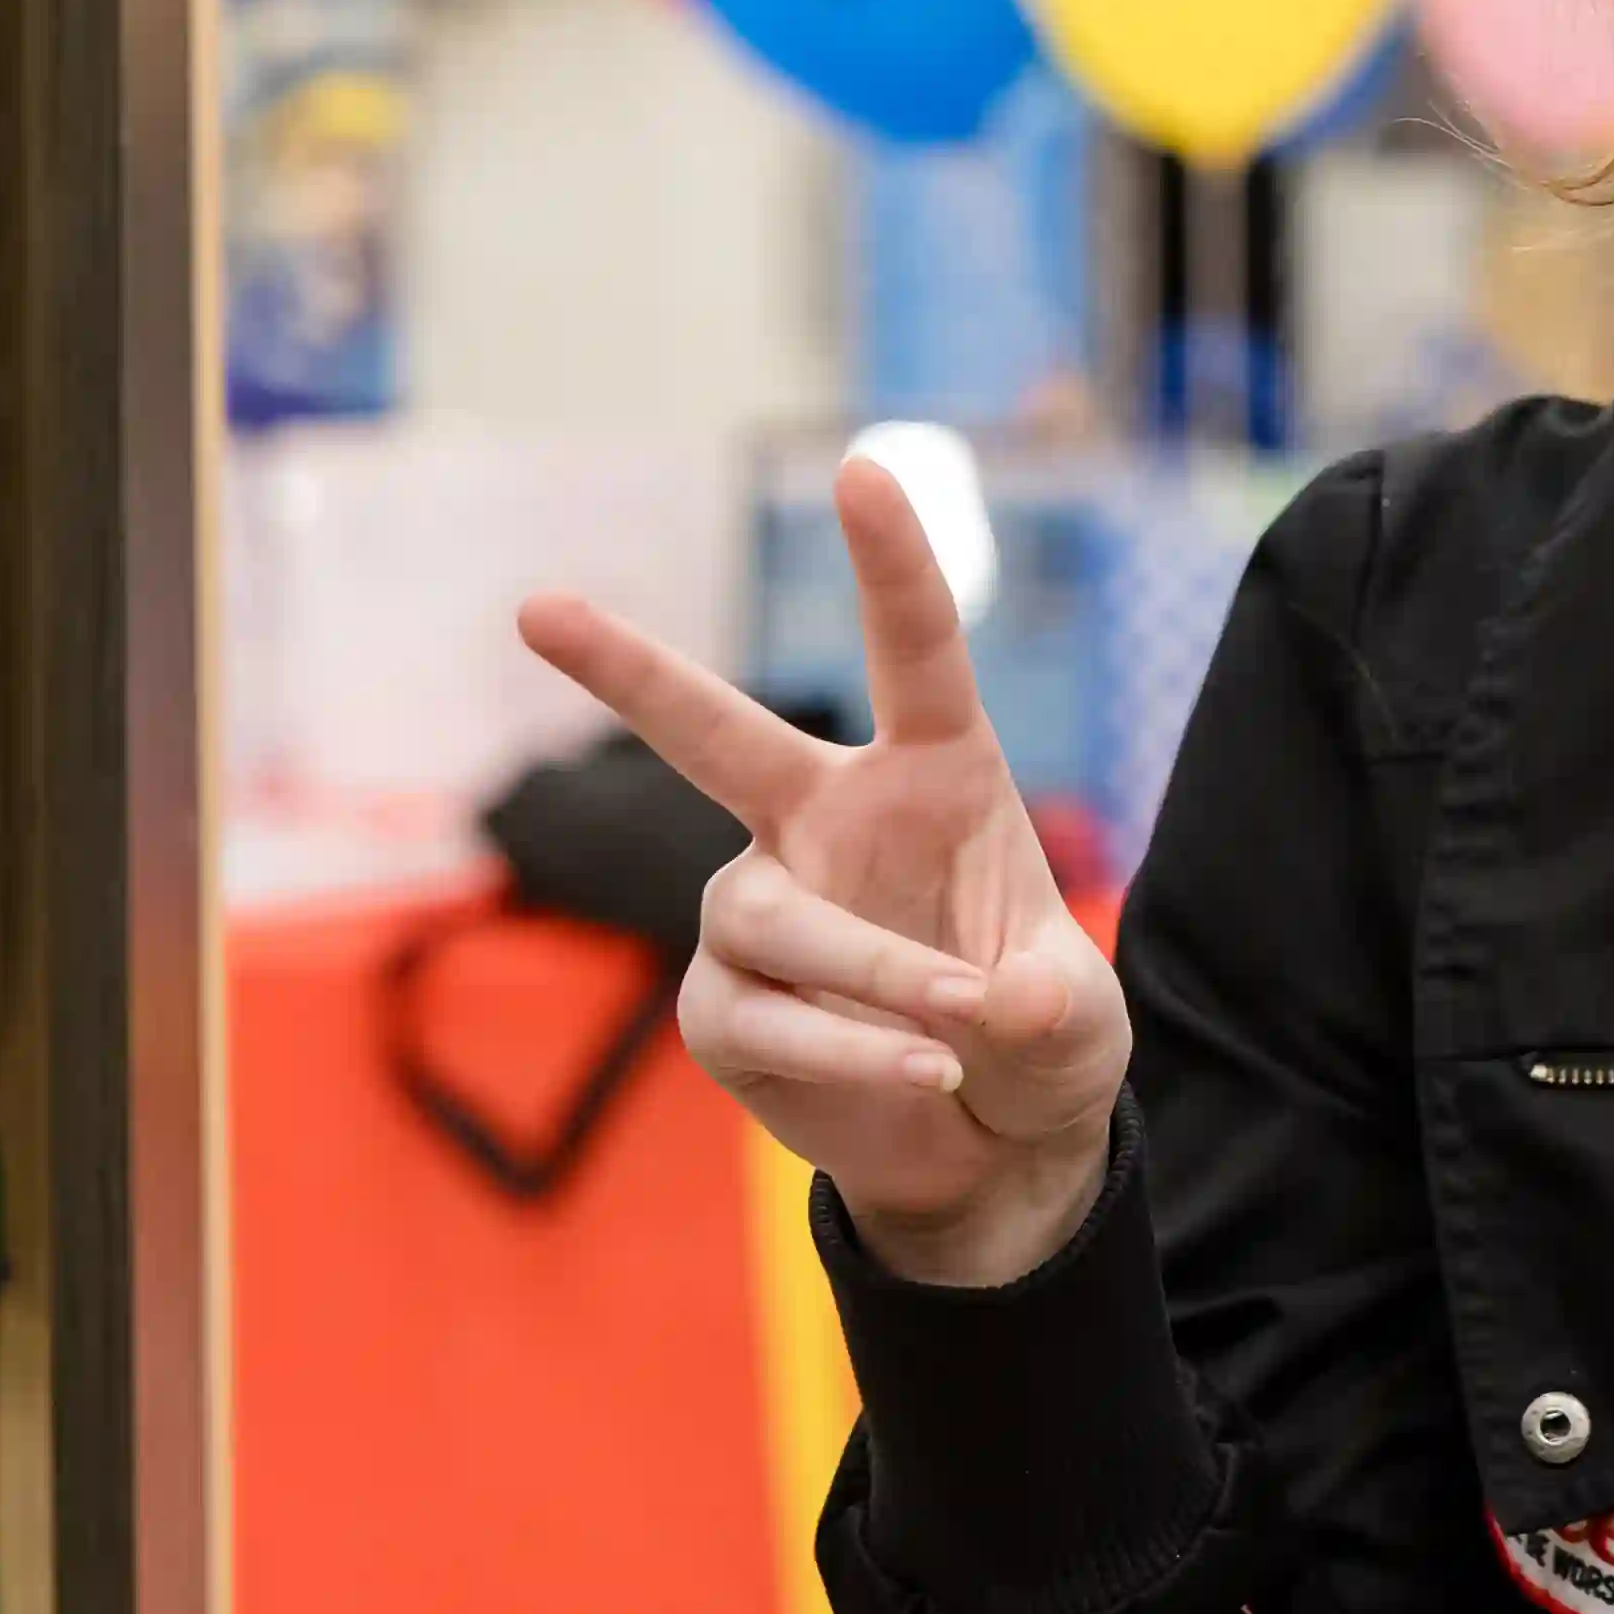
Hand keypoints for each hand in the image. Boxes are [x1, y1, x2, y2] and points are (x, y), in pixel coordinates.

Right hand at [518, 457, 1133, 1283]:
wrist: (988, 1144)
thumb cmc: (1035, 1039)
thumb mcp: (1077, 1023)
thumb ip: (1047, 1007)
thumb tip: (980, 1007)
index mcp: (932, 777)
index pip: (915, 655)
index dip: (892, 564)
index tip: (863, 469)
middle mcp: (824, 824)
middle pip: (716, 736)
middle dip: (628, 673)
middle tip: (536, 608)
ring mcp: (759, 913)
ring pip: (773, 917)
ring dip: (871, 970)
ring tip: (959, 1031)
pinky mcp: (724, 1008)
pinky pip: (768, 1017)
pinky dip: (848, 1050)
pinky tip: (920, 1079)